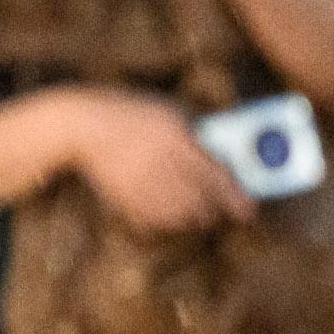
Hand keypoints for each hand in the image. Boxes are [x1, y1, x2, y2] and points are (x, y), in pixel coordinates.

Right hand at [60, 87, 254, 234]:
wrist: (85, 127)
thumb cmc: (132, 114)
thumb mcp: (169, 110)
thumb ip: (199, 130)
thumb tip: (230, 153)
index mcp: (177, 139)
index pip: (218, 178)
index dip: (238, 199)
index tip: (249, 211)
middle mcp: (162, 166)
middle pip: (204, 205)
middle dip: (215, 207)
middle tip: (217, 203)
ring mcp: (142, 188)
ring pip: (183, 218)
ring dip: (193, 214)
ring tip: (189, 201)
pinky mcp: (127, 203)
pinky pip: (159, 224)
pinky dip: (168, 220)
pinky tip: (164, 204)